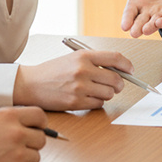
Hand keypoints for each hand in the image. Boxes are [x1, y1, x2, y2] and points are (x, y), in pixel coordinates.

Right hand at [0, 106, 46, 161]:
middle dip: (32, 143)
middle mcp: (17, 134)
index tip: (36, 128)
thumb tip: (28, 126)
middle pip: (41, 139)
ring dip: (24, 159)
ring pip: (35, 157)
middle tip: (18, 146)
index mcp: (9, 116)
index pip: (40, 116)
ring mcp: (17, 155)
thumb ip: (9, 121)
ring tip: (4, 159)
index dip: (39, 123)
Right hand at [13, 51, 130, 109]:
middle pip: (116, 79)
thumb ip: (95, 62)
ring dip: (107, 94)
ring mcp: (80, 87)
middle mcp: (83, 70)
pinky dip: (96, 102)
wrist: (30, 84)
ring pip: (109, 94)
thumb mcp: (73, 58)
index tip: (130, 70)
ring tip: (95, 91)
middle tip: (116, 85)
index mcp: (83, 56)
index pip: (115, 58)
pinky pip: (98, 104)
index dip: (127, 65)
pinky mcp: (76, 102)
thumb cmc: (52, 71)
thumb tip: (120, 70)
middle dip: (119, 84)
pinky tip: (87, 98)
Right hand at [104, 0, 161, 36]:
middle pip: (140, 22)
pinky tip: (160, 22)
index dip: (127, 20)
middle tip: (134, 34)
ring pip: (154, 23)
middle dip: (137, 28)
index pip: (129, 14)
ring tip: (145, 30)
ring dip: (150, 27)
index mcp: (136, 5)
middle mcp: (147, 13)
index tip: (124, 27)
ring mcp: (160, 15)